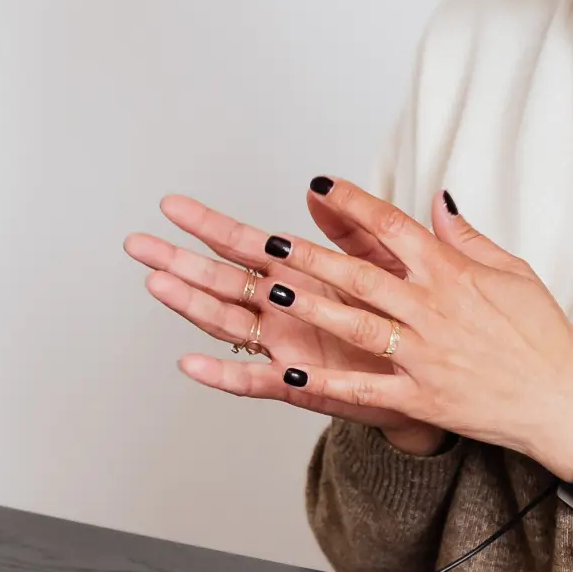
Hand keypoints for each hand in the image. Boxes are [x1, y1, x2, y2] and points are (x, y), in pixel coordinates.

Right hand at [124, 193, 446, 456]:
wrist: (434, 378)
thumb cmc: (402, 320)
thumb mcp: (381, 261)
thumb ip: (350, 228)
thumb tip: (319, 187)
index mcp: (299, 275)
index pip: (245, 244)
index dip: (209, 225)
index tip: (173, 206)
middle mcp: (282, 309)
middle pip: (220, 280)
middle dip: (178, 261)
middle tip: (137, 243)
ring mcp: (284, 346)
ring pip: (226, 322)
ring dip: (191, 305)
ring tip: (156, 284)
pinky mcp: (298, 384)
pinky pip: (253, 381)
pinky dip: (221, 374)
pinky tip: (190, 364)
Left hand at [225, 179, 572, 481]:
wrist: (564, 400)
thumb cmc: (542, 335)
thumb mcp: (511, 271)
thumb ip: (465, 237)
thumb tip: (437, 199)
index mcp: (452, 274)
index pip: (393, 227)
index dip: (353, 203)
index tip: (321, 186)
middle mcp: (433, 310)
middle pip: (361, 275)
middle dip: (311, 256)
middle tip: (270, 240)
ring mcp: (425, 356)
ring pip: (357, 325)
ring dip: (312, 307)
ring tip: (273, 291)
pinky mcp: (423, 397)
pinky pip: (368, 388)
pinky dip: (329, 382)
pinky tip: (293, 372)